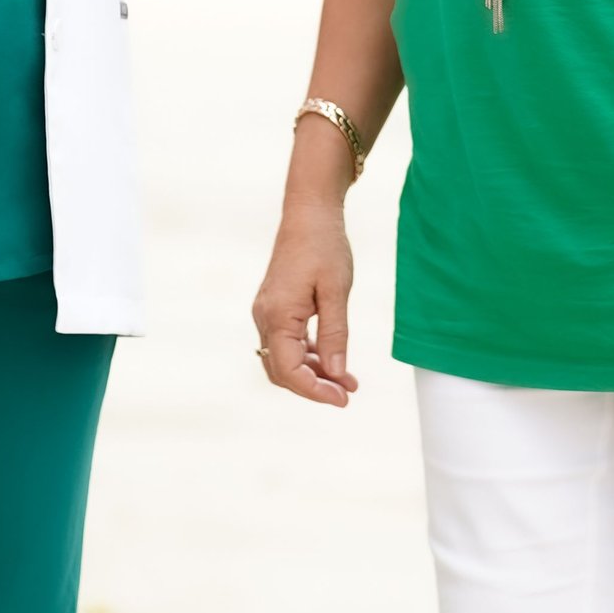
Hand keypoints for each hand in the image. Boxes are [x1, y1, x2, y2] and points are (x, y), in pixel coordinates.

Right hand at [251, 200, 359, 407]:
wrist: (309, 213)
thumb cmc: (324, 247)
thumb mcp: (336, 292)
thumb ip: (335, 334)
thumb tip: (336, 374)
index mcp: (277, 316)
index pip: (289, 371)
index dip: (315, 391)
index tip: (343, 399)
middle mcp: (265, 317)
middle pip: (282, 370)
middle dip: (313, 387)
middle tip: (346, 395)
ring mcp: (267, 312)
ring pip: (284, 358)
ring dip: (313, 373)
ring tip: (348, 382)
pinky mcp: (275, 307)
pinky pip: (287, 342)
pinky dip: (309, 356)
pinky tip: (333, 360)